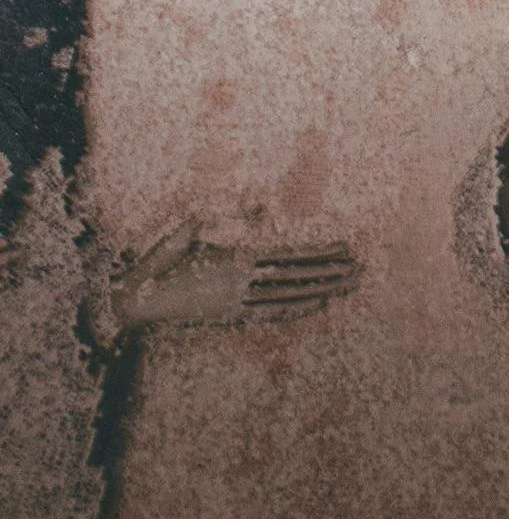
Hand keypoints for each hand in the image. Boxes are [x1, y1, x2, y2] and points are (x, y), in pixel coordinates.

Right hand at [113, 223, 360, 330]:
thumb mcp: (188, 230)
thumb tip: (256, 202)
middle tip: (362, 269)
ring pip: (288, 296)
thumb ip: (221, 215)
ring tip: (348, 285)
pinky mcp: (231, 317)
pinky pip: (270, 313)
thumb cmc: (160, 262)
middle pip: (297, 278)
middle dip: (331, 273)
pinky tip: (316, 305)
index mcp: (235, 261)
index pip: (289, 257)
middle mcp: (241, 284)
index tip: (346, 249)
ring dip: (320, 290)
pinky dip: (296, 309)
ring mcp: (238, 303)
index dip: (320, 254)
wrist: (136, 302)